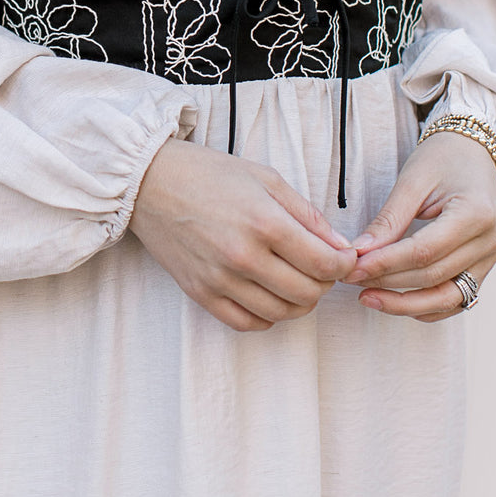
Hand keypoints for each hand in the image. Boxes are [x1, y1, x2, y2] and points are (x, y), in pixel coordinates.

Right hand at [129, 138, 358, 331]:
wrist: (150, 182)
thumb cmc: (210, 174)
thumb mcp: (267, 179)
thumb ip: (307, 214)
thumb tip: (340, 246)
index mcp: (264, 222)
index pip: (324, 264)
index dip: (344, 265)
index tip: (345, 258)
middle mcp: (243, 256)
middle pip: (307, 293)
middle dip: (325, 283)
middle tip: (322, 267)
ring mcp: (219, 279)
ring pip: (280, 313)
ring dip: (299, 301)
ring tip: (297, 280)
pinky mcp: (200, 293)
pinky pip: (246, 322)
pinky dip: (267, 316)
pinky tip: (269, 295)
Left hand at [345, 131, 495, 321]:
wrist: (474, 151)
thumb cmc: (443, 158)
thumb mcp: (412, 180)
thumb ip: (389, 220)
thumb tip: (360, 253)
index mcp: (476, 213)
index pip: (424, 251)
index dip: (385, 264)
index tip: (352, 267)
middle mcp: (490, 240)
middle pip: (433, 276)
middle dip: (388, 282)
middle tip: (350, 278)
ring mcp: (491, 257)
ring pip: (447, 297)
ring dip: (405, 304)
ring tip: (367, 297)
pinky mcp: (485, 266)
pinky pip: (455, 298)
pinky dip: (425, 305)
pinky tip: (394, 301)